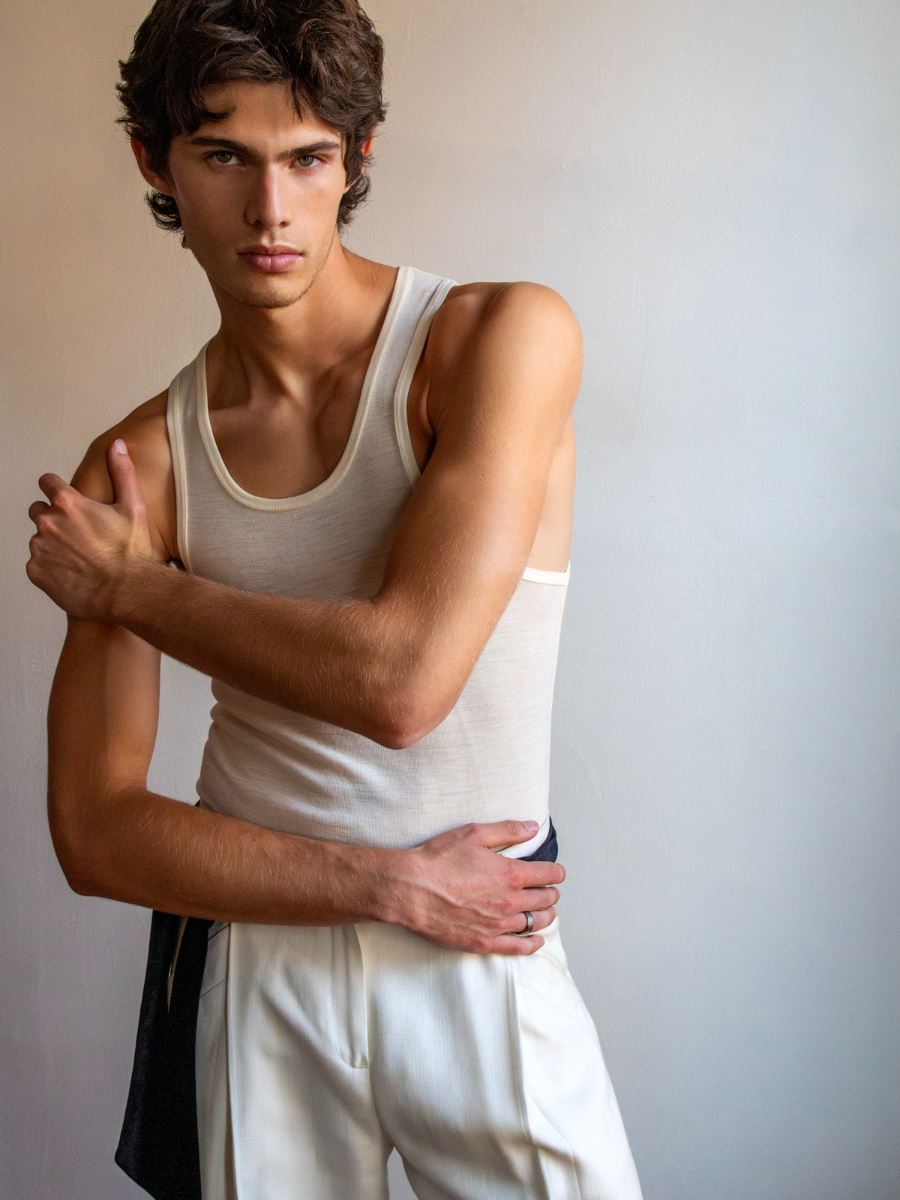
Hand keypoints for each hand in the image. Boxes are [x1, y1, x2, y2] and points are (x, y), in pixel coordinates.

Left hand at [26, 439, 160, 620]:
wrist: (127, 592)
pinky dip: (51, 568)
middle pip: (39, 511)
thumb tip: (117, 446)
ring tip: (80, 557)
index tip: (66, 500)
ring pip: (39, 540)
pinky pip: (38, 564)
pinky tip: (74, 573)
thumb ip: (122, 473)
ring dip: (53, 544)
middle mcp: (48, 523)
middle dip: (54, 518)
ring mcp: (39, 548)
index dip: (57, 489)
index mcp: (68, 503)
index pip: (47, 482)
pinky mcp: (36, 572)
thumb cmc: (132, 552)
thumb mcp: (133, 507)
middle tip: (79, 534)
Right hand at [388, 820, 564, 954]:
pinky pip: (518, 947)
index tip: (556, 872)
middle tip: (549, 890)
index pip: (548, 874)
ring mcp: (498, 925)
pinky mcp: (484, 941)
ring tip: (546, 912)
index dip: (556, 872)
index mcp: (510, 874)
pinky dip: (532, 944)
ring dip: (545, 916)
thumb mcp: (474, 834)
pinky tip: (536, 940)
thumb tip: (533, 827)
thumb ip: (508, 831)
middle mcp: (509, 902)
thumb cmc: (439, 860)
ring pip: (535, 923)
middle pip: (545, 900)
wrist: (411, 890)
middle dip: (551, 893)